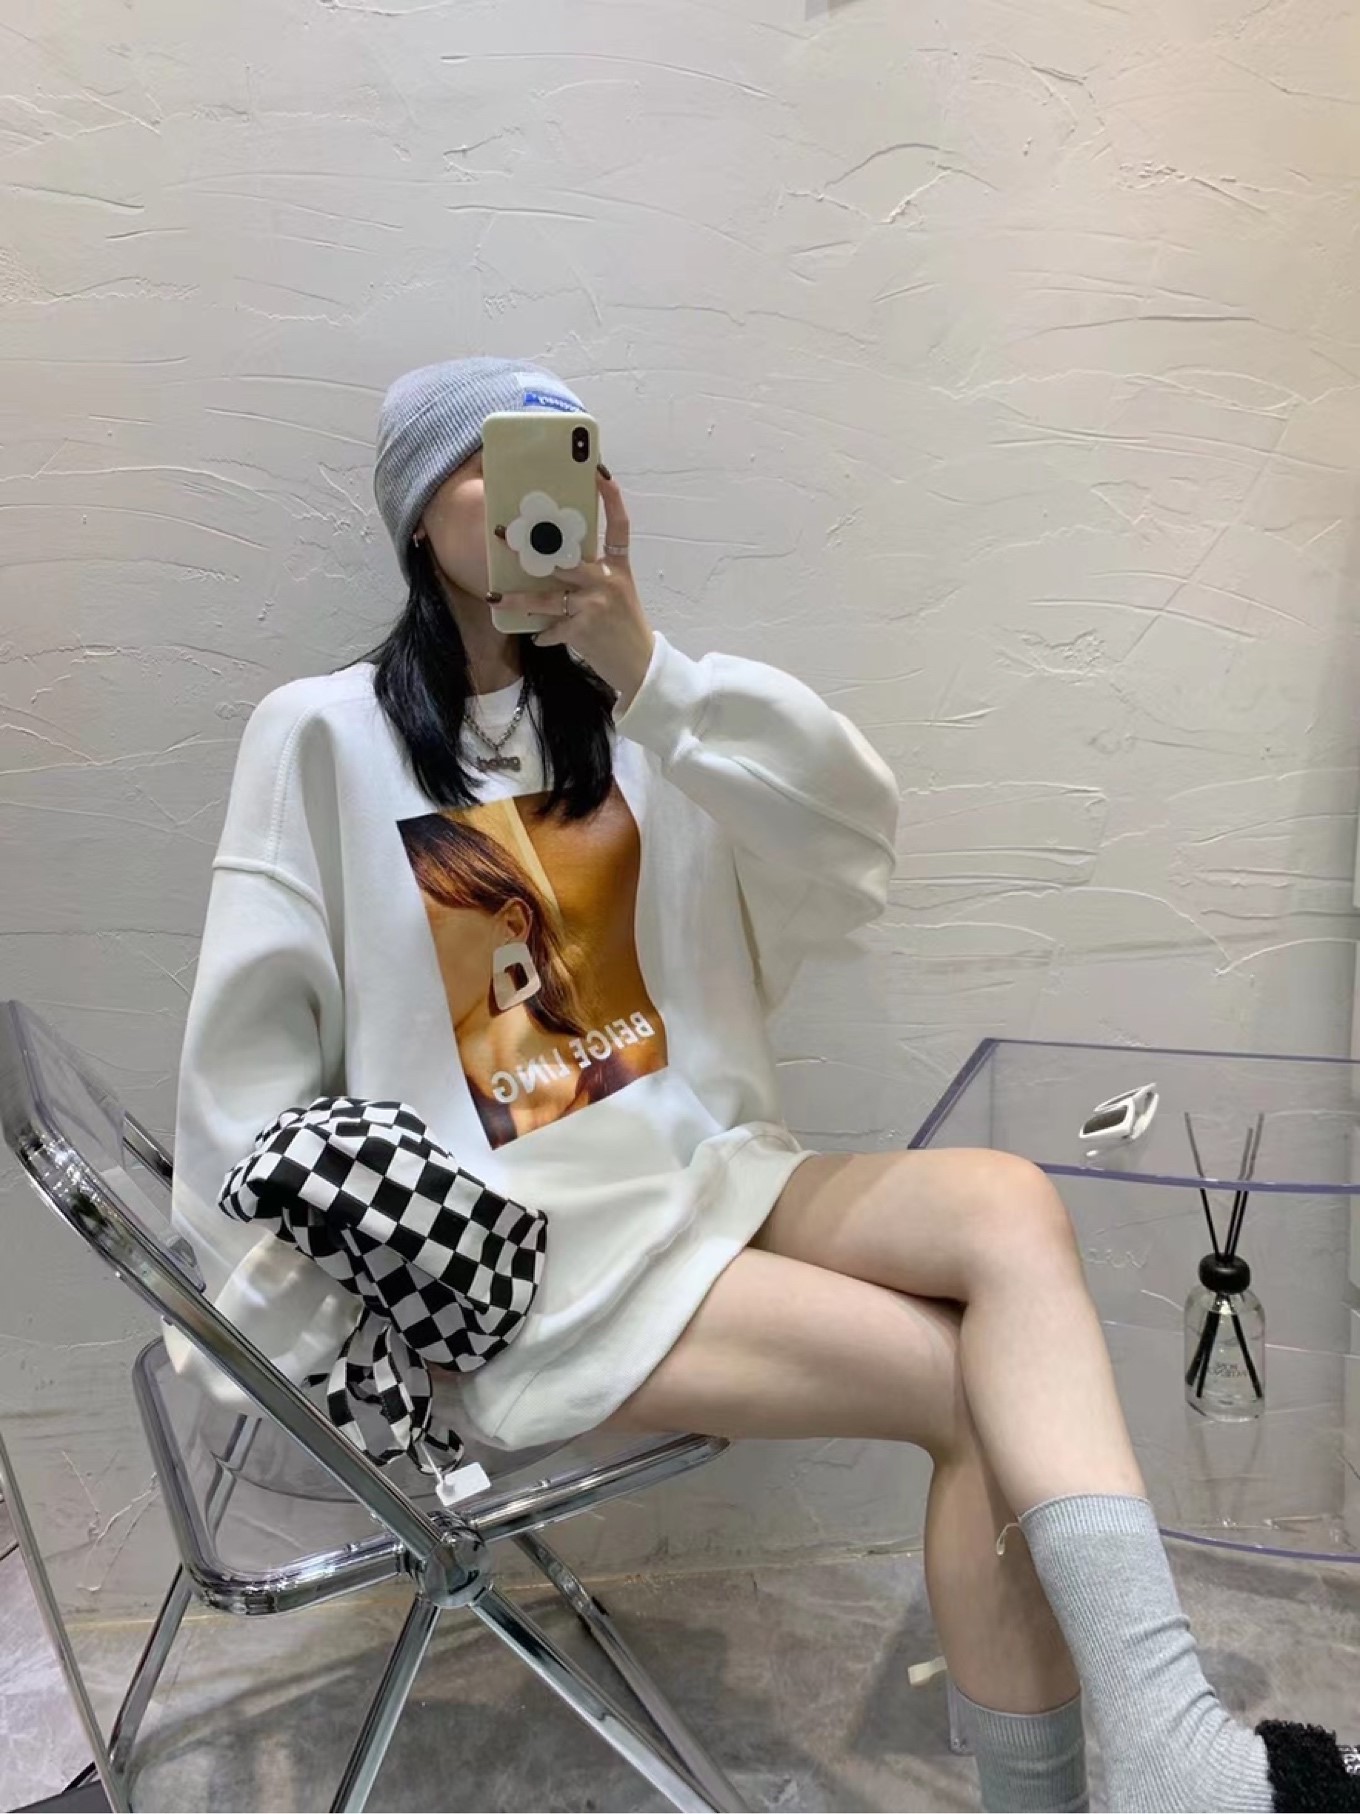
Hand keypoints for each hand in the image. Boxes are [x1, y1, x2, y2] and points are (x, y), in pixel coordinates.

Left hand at [489, 468, 654, 705]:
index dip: (611, 498)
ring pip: (546, 597)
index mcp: (619, 568)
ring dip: (518, 599)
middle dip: (531, 548)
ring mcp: (595, 604)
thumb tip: (556, 565)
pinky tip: (538, 639)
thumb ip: (595, 577)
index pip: (619, 525)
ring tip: (494, 597)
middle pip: (564, 558)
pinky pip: (552, 628)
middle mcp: (608, 581)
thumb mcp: (619, 595)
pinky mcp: (583, 629)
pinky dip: (544, 636)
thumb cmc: (624, 628)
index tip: (600, 473)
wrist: (640, 665)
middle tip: (503, 535)